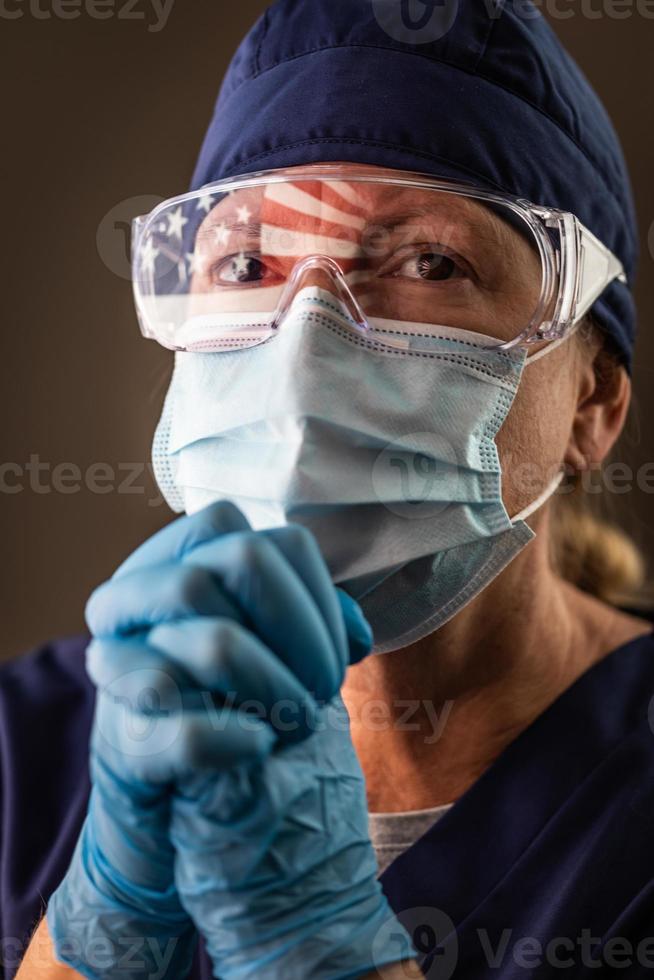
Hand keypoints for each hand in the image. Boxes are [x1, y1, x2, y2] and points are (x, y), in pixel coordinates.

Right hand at [47, 502, 373, 977]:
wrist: (167, 803)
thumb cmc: (228, 707)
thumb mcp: (270, 649)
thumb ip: (310, 619)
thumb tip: (357, 635)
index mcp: (180, 559)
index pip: (273, 541)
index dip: (320, 596)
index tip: (338, 654)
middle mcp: (139, 595)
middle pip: (242, 562)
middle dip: (305, 636)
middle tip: (319, 692)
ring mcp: (119, 663)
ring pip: (215, 640)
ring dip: (276, 689)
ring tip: (291, 725)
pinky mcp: (122, 741)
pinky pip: (185, 729)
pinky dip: (236, 739)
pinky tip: (257, 748)